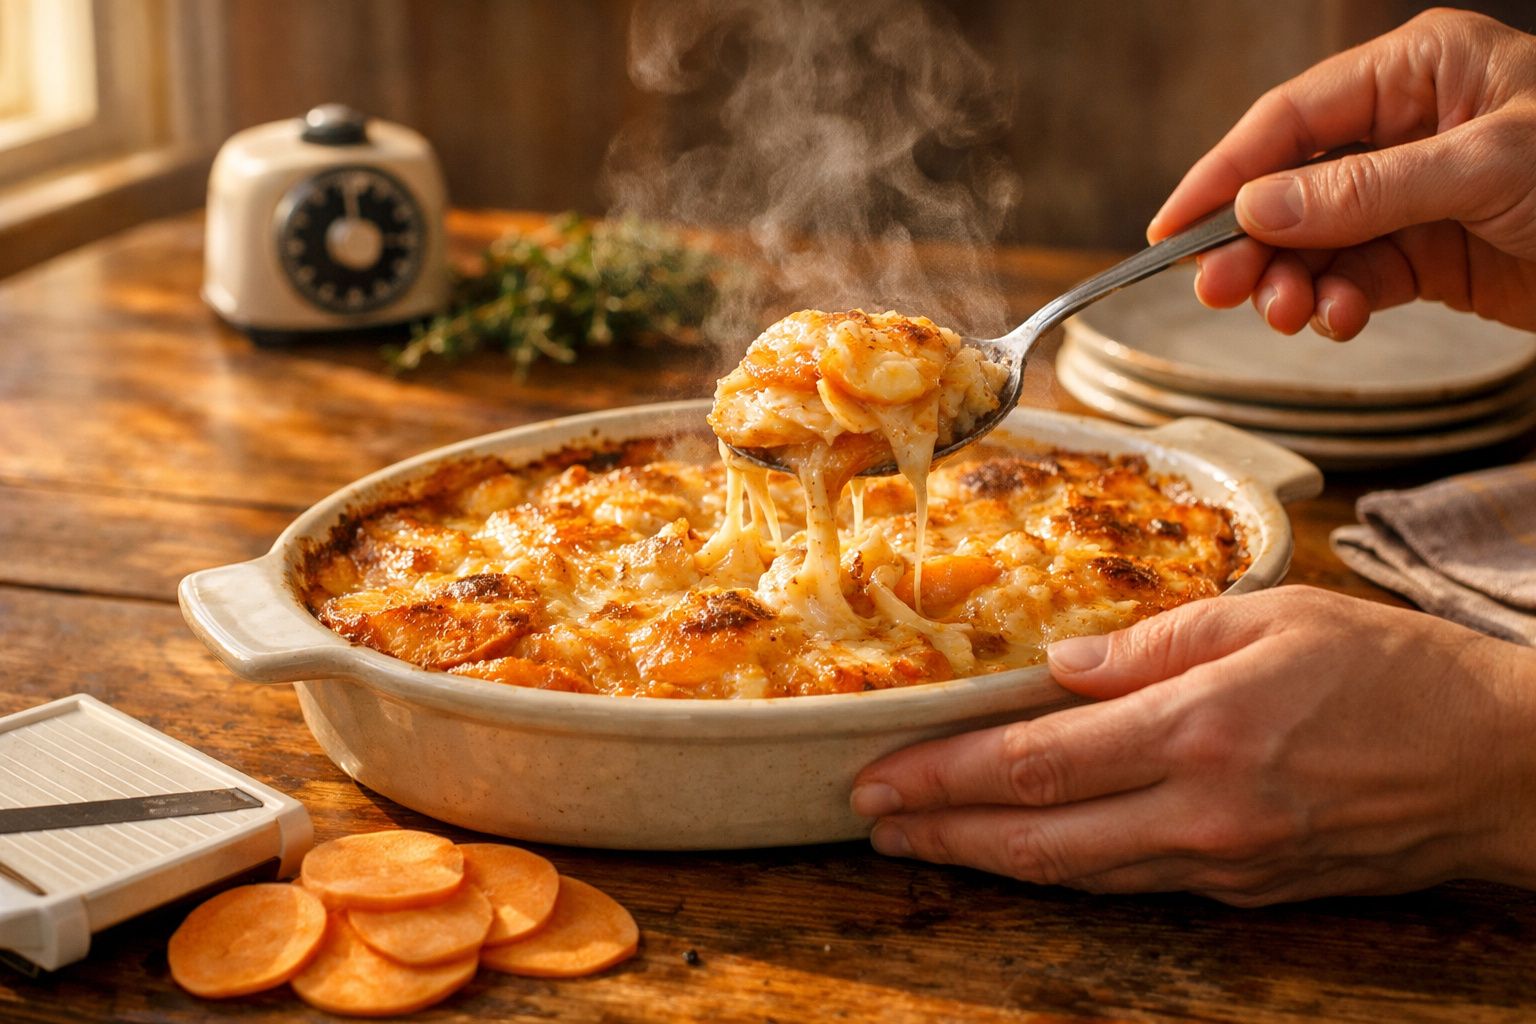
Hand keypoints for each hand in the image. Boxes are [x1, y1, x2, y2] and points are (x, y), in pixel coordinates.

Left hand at [851, 586, 1535, 904]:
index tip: (878, 776)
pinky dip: (1065, 869)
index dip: (943, 776)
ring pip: (1077, 875)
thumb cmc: (1394, 672)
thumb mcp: (1273, 617)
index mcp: (1198, 730)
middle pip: (1037, 838)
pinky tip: (1027, 850)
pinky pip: (1132, 883)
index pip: (1035, 762)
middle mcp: (1200, 813)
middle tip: (869, 822)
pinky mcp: (1247, 892)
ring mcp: (1223, 865)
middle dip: (940, 833)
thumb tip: (1060, 667)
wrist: (1500, 765)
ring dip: (989, 861)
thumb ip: (1153, 641)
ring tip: (924, 841)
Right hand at [1148, 9, 1535, 339]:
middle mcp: (1406, 129)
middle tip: (1220, 290)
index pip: (1290, 119)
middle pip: (1290, 185)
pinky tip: (1343, 319)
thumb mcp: (1485, 170)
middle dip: (1254, 242)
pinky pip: (1356, 278)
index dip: (1223, 174)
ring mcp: (1412, 194)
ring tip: (1288, 316)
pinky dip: (1339, 304)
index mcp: (1419, 73)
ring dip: (1293, 283)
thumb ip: (1366, 190)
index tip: (1170, 228)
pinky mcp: (1427, 253)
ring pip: (1315, 242)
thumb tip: (1260, 210)